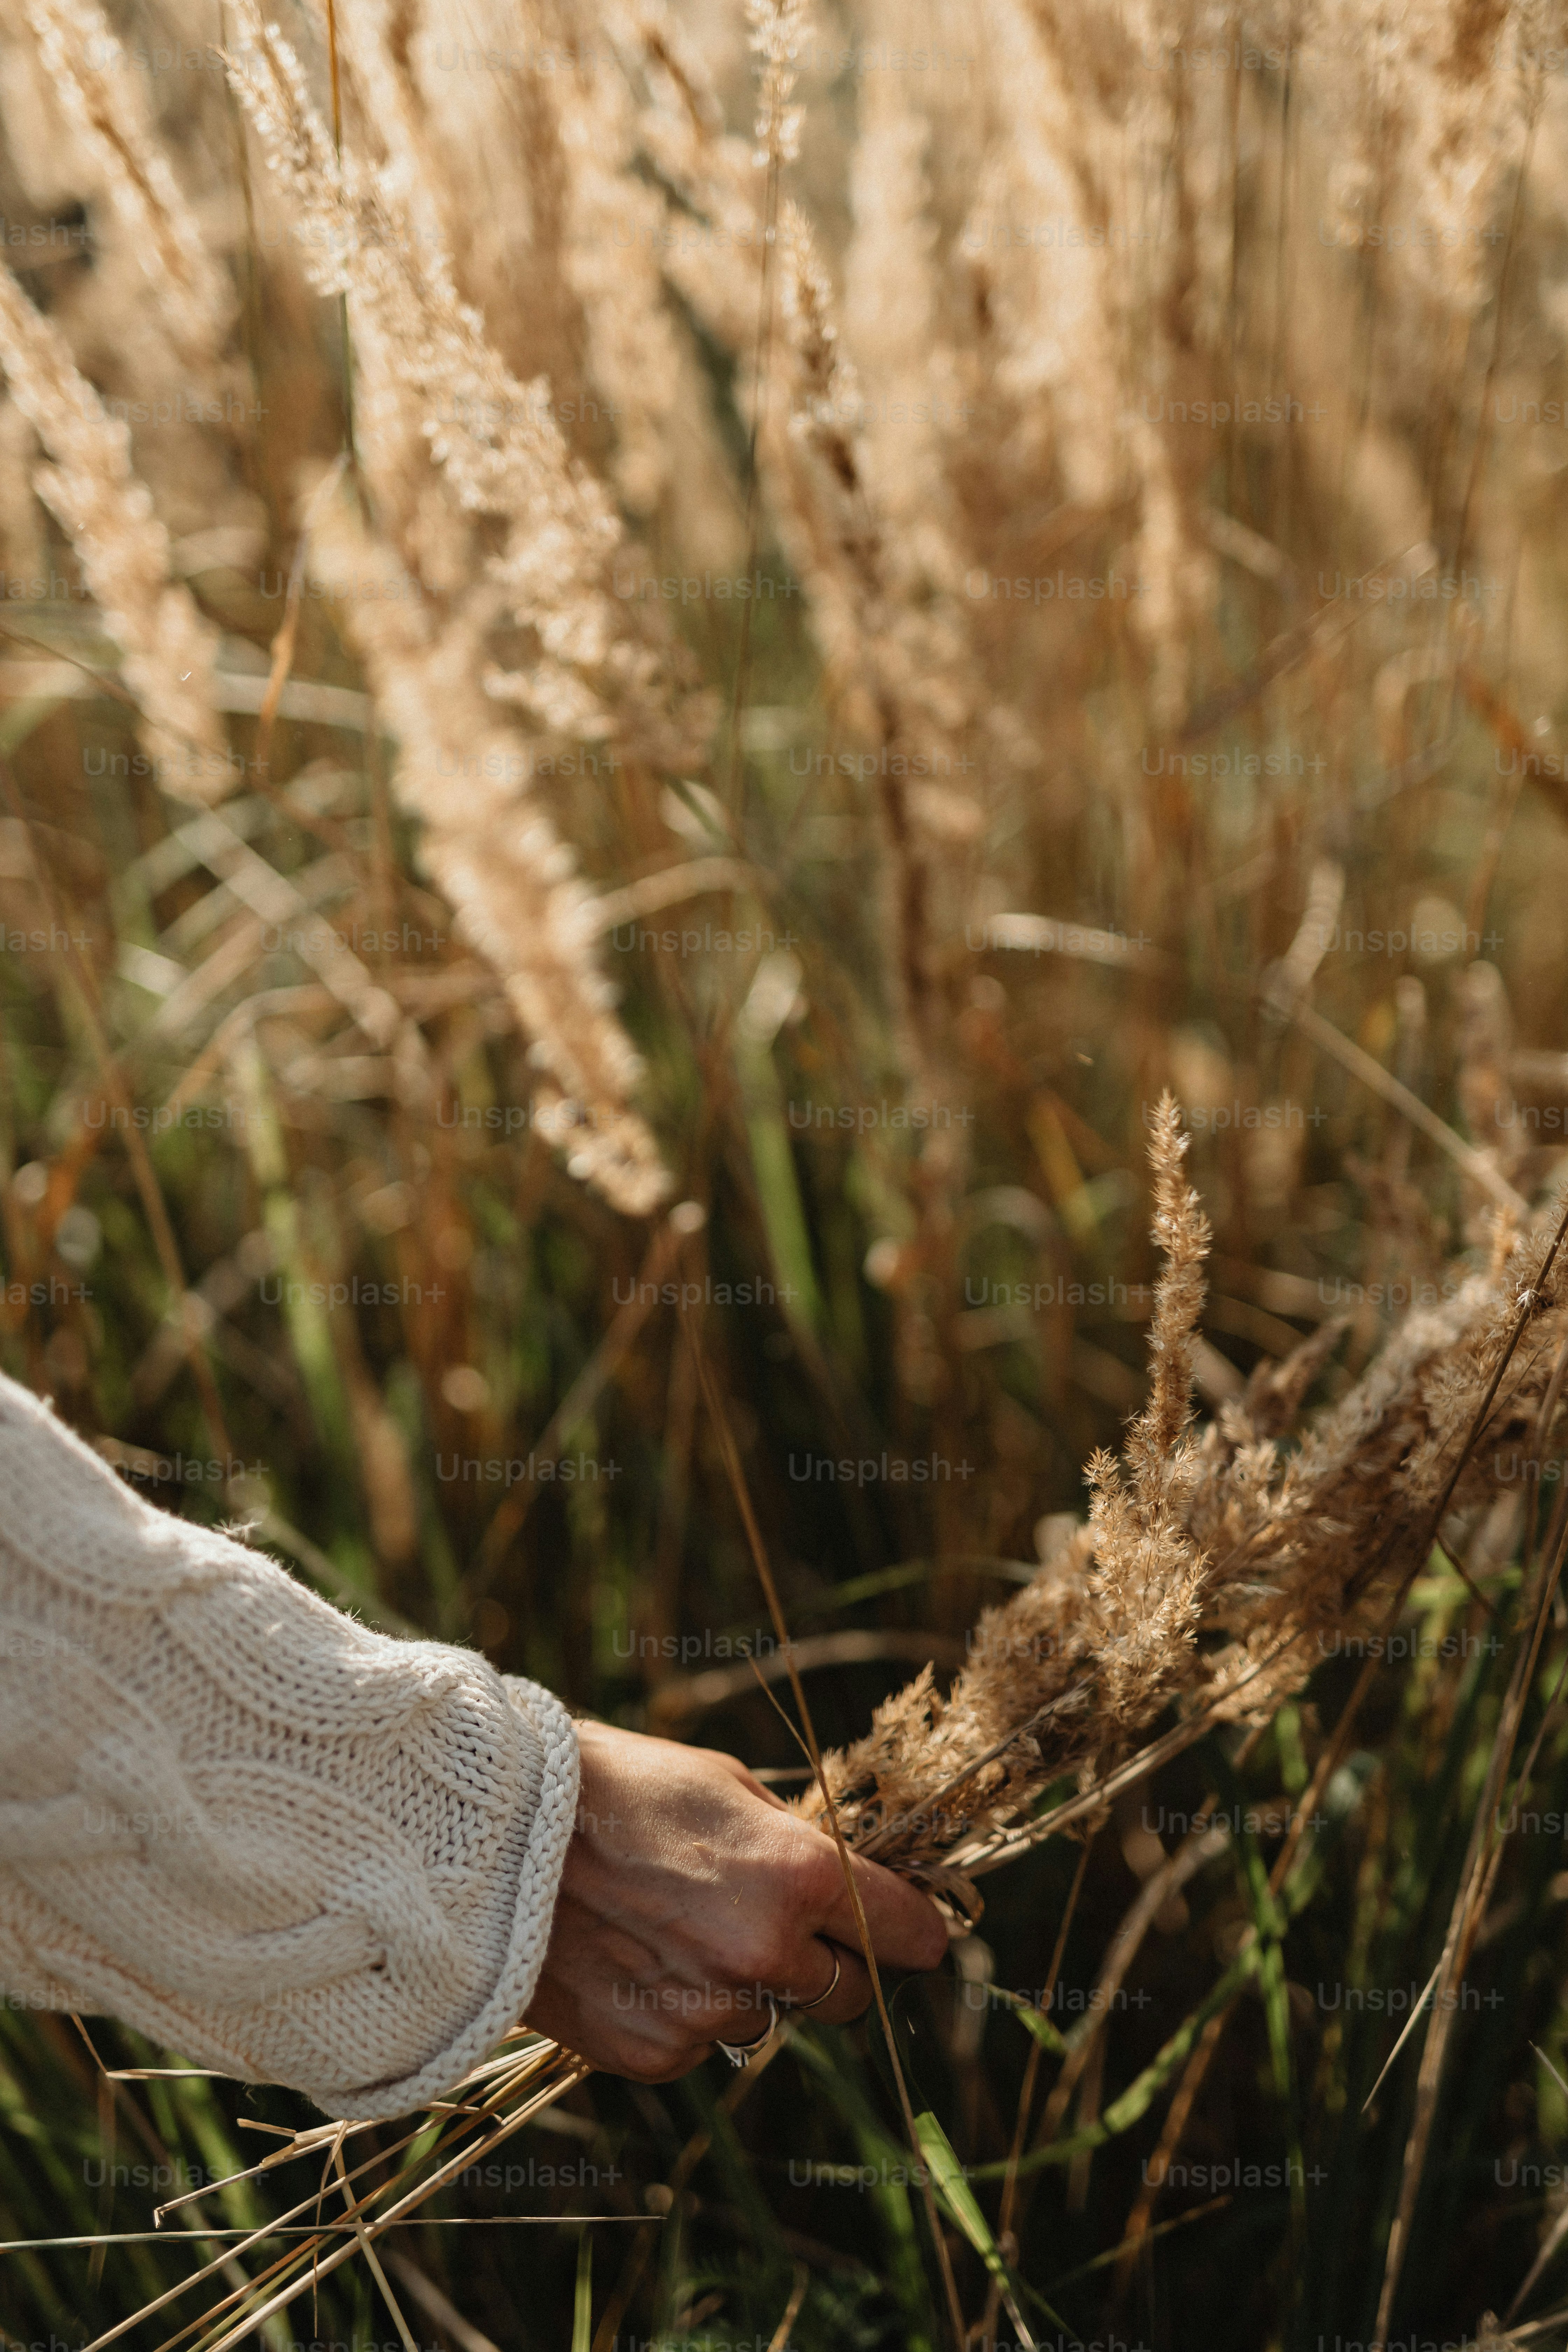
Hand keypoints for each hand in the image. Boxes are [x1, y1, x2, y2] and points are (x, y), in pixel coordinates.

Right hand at [525, 1720, 947, 2079]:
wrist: (498, 1841)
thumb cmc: (619, 1790)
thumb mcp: (727, 1788)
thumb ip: (796, 1844)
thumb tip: (851, 1886)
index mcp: (800, 1877)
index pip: (907, 1934)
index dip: (918, 1932)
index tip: (919, 1934)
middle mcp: (765, 1954)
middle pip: (849, 1993)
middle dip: (831, 1962)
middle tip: (782, 1924)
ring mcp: (709, 2012)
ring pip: (767, 2018)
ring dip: (747, 1985)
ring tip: (678, 1928)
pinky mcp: (655, 2053)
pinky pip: (700, 2044)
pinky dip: (684, 2013)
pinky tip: (638, 1959)